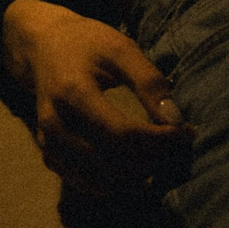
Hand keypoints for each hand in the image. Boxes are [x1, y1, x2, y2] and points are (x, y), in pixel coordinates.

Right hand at [2, 0, 192, 199]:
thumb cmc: (87, 44)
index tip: (185, 133)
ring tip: (159, 157)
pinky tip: (132, 167)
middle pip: (112, 162)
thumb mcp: (120, 49)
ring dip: (135, 176)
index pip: (123, 135)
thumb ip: (148, 81)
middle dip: (152, 160)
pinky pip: (84, 183)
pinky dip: (112, 182)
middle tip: (175, 148)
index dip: (159, 141)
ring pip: (99, 180)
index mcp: (74, 93)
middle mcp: (56, 123)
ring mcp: (49, 142)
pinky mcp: (48, 153)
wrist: (42, 46)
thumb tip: (175, 120)